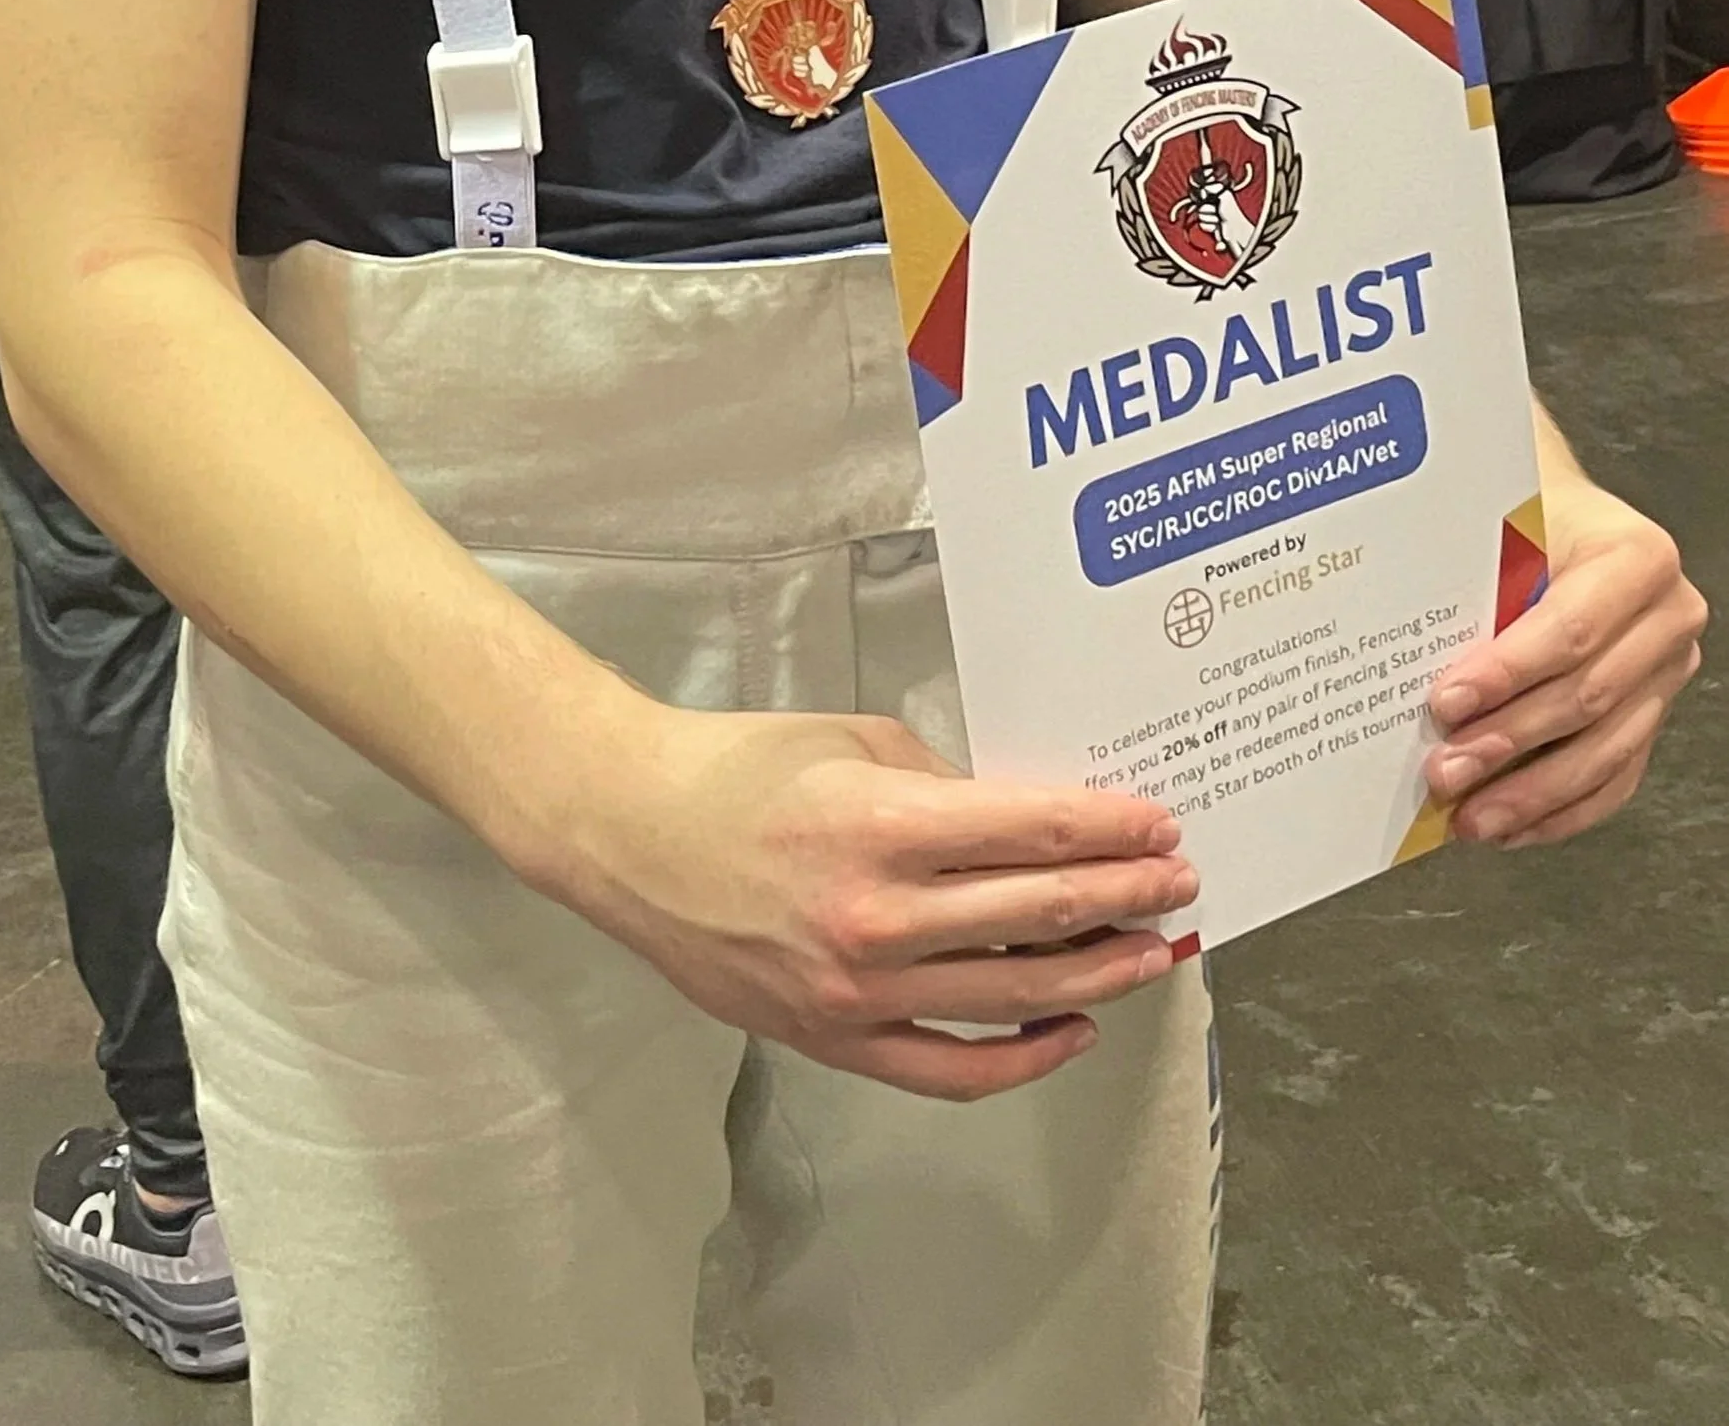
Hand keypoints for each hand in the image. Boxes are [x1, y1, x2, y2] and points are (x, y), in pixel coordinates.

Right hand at [551, 704, 1198, 1099]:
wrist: (631, 832)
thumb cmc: (738, 767)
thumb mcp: (854, 739)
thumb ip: (941, 785)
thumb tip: (1022, 827)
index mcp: (883, 824)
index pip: (1035, 832)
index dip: (1111, 831)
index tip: (1159, 826)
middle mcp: (879, 917)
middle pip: (1039, 913)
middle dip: (1124, 894)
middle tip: (1177, 881)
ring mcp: (857, 990)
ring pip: (1012, 998)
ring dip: (1096, 974)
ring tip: (1150, 952)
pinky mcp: (834, 1038)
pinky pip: (950, 1068)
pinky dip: (1022, 1058)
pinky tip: (1069, 1030)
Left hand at [1424, 481, 1704, 848]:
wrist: (1561, 513)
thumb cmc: (1526, 513)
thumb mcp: (1507, 522)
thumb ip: (1477, 576)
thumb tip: (1404, 651)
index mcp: (1637, 558)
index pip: (1571, 629)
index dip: (1509, 673)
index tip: (1447, 702)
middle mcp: (1666, 618)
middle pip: (1588, 698)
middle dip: (1509, 741)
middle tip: (1445, 770)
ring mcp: (1665, 673)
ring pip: (1605, 752)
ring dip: (1531, 793)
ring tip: (1470, 816)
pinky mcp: (1652, 714)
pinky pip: (1615, 779)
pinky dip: (1559, 810)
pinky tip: (1511, 826)